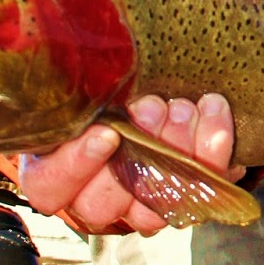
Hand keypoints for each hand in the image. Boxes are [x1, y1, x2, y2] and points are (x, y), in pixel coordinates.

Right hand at [16, 92, 242, 235]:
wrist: (148, 99)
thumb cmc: (100, 90)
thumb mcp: (81, 83)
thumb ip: (80, 82)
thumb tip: (95, 56)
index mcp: (52, 172)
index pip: (50, 187)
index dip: (76, 165)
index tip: (107, 132)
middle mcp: (91, 200)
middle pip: (102, 204)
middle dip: (137, 151)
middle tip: (156, 107)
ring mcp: (135, 208)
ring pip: (152, 204)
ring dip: (176, 152)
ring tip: (184, 108)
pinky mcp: (178, 200)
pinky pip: (198, 191)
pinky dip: (212, 151)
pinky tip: (214, 112)